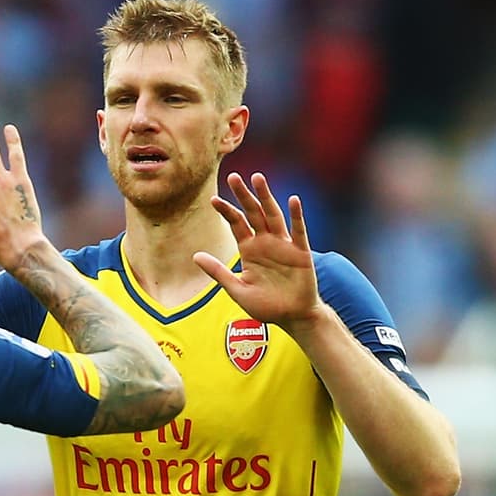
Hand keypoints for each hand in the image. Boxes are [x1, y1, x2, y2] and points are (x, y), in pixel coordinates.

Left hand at [193, 173, 321, 327]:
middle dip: (244, 196)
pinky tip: (292, 200)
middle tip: (233, 177)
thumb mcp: (237, 289)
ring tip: (257, 178)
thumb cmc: (265, 305)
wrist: (292, 317)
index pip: (237, 224)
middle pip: (253, 213)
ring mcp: (283, 245)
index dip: (226, 211)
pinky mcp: (301, 252)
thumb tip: (195, 256)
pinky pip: (298, 231)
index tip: (213, 200)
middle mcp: (265, 242)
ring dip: (266, 197)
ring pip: (273, 215)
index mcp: (249, 250)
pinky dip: (296, 216)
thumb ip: (218, 272)